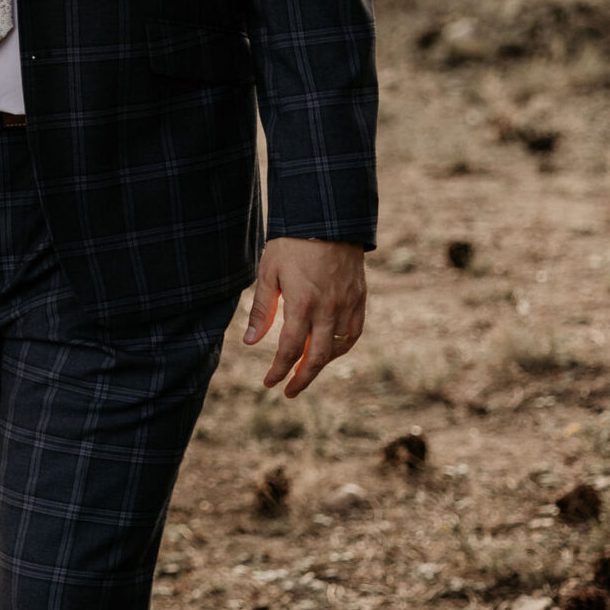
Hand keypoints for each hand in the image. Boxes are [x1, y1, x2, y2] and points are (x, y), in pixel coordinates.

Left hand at [243, 237, 366, 397]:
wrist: (328, 217)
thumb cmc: (292, 243)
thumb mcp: (269, 273)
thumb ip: (262, 311)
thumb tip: (250, 342)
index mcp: (302, 304)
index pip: (290, 350)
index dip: (279, 371)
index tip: (269, 383)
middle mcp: (328, 309)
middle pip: (317, 358)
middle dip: (301, 379)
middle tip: (289, 392)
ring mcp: (348, 304)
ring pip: (338, 348)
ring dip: (321, 364)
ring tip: (305, 371)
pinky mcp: (360, 297)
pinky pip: (354, 332)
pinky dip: (342, 347)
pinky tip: (331, 350)